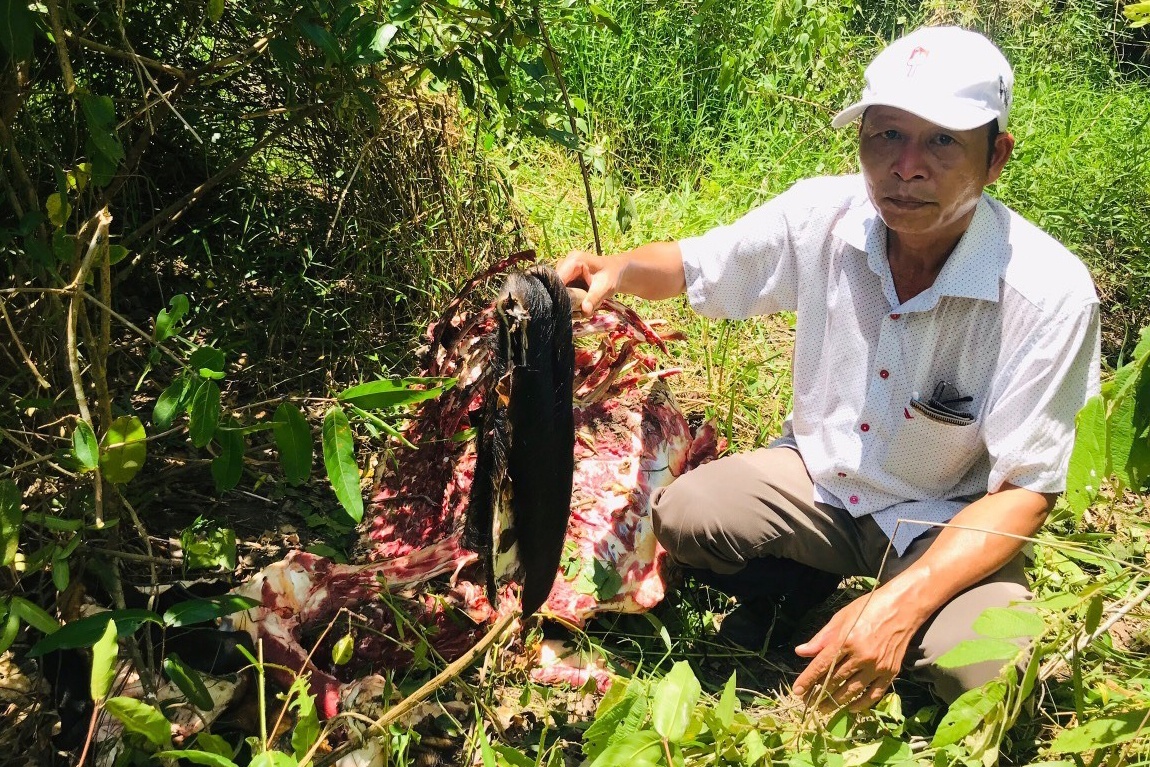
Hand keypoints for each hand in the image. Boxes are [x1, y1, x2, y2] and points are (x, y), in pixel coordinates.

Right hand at [554, 249, 621, 314]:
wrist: (616, 271)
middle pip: (556, 284)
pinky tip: (577, 306)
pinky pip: (562, 290)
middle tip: (575, 313)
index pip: (558, 278)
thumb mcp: (605, 287)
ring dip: (566, 301)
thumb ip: (594, 298)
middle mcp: (565, 263)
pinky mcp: (565, 277)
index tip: (565, 309)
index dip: (559, 294)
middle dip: (564, 299)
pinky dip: (568, 300)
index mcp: (574, 260)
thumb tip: (585, 311)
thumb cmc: (611, 276)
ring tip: (578, 311)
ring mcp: (564, 270)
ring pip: (558, 289)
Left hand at [791, 588, 923, 711]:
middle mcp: (861, 656)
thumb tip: (801, 652)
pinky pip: (874, 694)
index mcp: (846, 640)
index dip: (808, 680)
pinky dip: (861, 704)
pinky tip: (850, 708)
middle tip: (808, 702)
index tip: (797, 692)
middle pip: (835, 680)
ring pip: (852, 690)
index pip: (821, 666)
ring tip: (824, 709)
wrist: (903, 606)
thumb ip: (821, 638)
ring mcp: (877, 666)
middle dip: (819, 693)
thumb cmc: (869, 607)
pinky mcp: (891, 672)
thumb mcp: (841, 617)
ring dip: (836, 702)